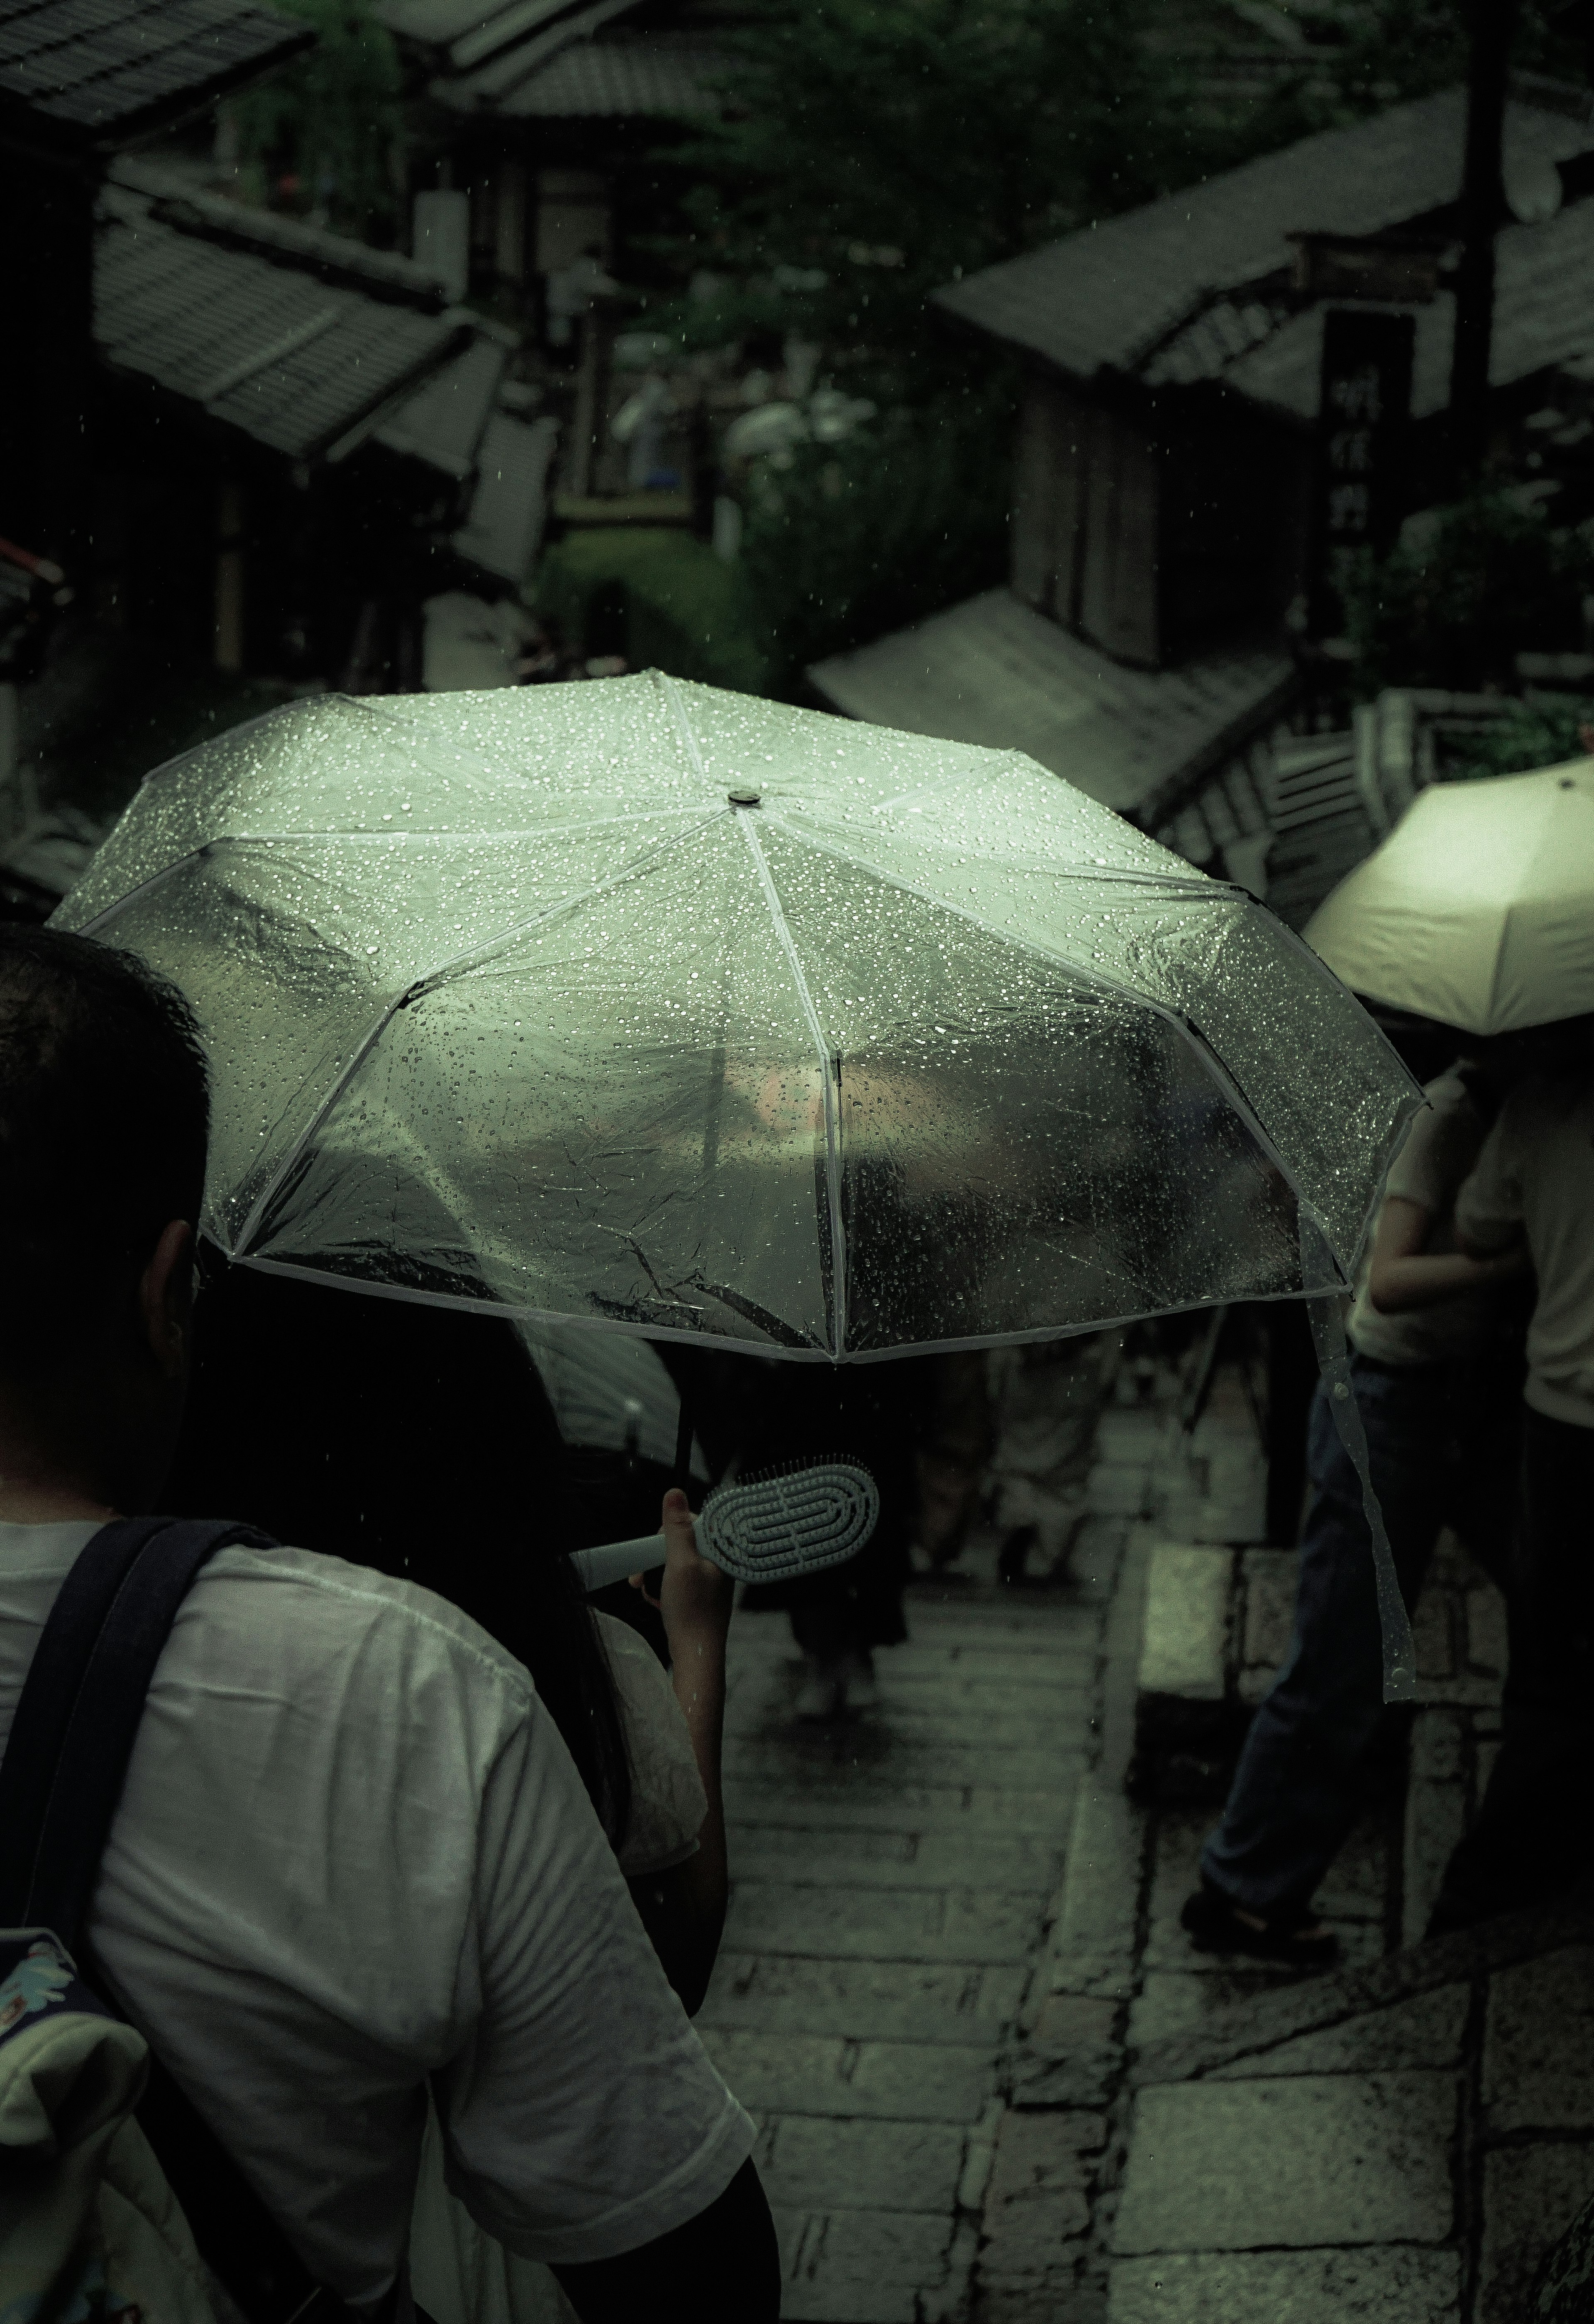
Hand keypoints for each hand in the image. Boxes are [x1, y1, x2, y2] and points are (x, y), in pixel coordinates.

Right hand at [632, 1488, 732, 1656]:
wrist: (696, 1653)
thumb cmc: (691, 1611)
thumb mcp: (680, 1562)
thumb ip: (677, 1528)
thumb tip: (674, 1493)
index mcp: (720, 1549)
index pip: (692, 1520)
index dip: (668, 1532)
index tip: (657, 1548)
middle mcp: (717, 1561)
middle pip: (679, 1541)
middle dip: (656, 1557)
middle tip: (642, 1575)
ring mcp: (709, 1578)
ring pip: (674, 1561)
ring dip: (656, 1574)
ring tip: (648, 1591)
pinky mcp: (699, 1593)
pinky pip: (675, 1579)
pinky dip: (662, 1587)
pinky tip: (659, 1601)